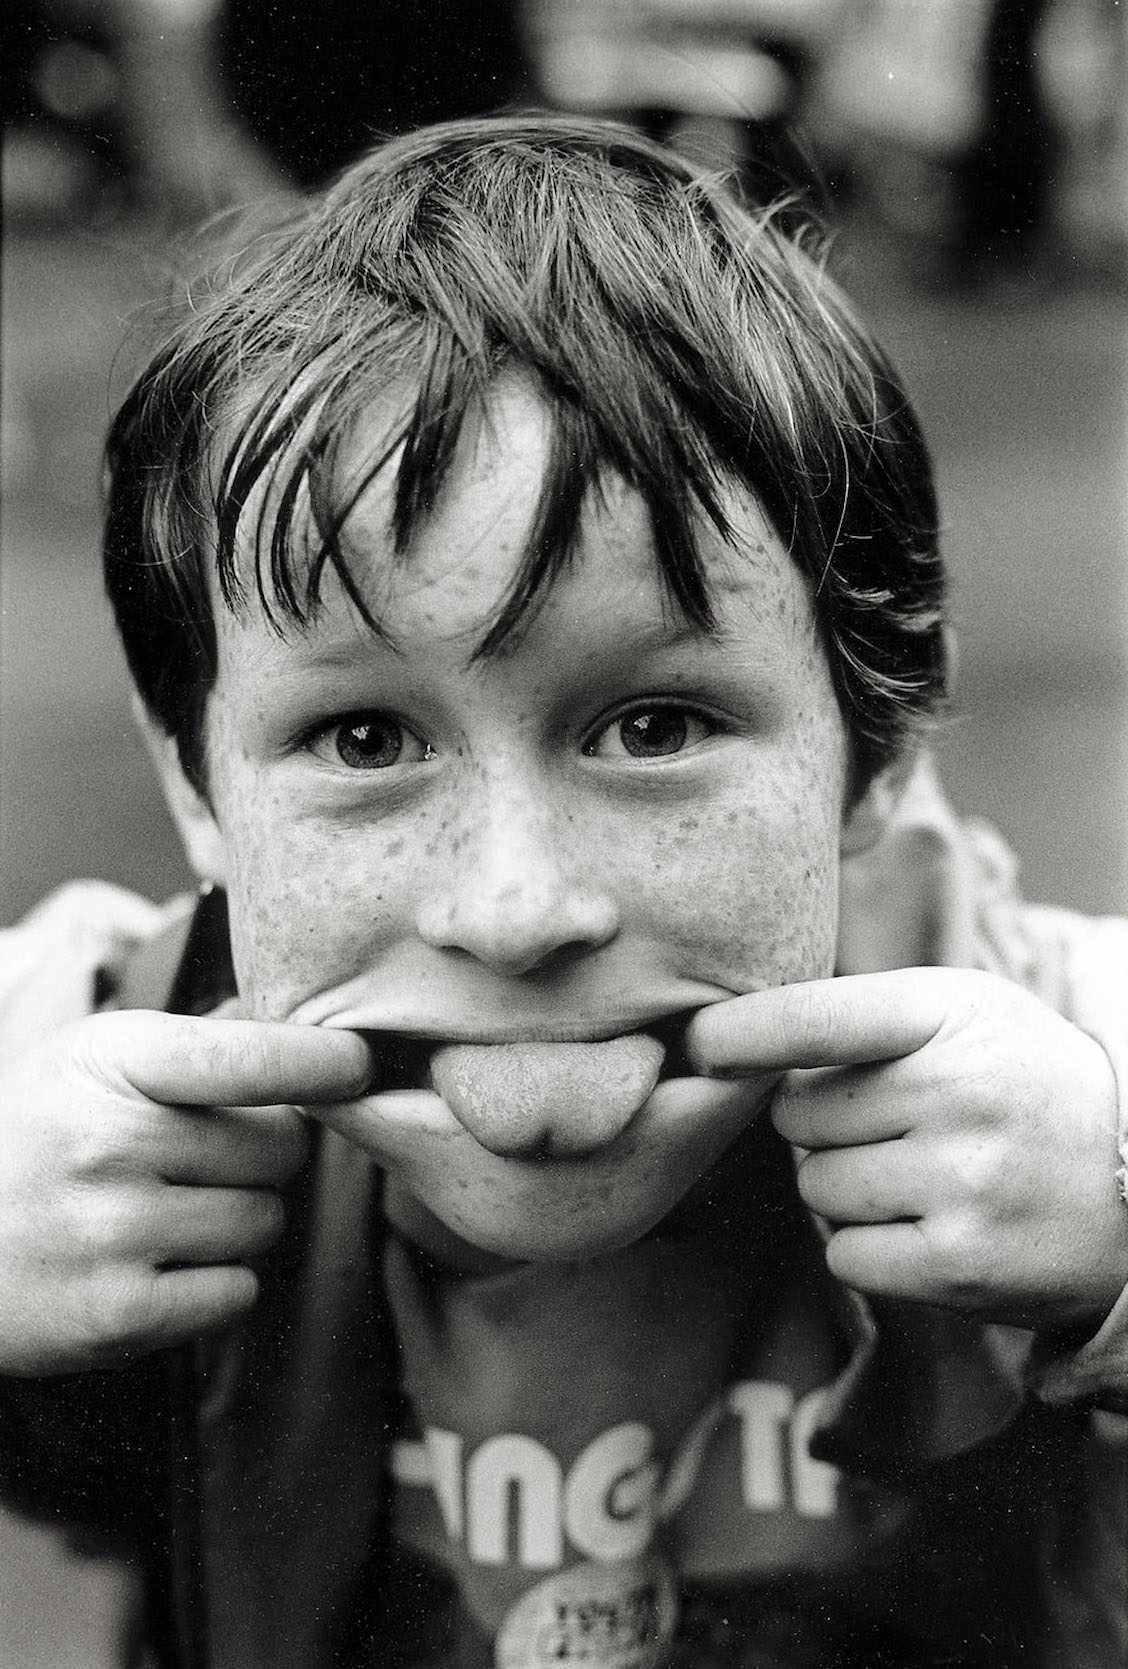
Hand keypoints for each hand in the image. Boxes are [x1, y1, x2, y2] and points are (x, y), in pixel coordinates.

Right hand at [0, 1010, 369, 1374]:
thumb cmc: (38, 1135)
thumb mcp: (93, 1060)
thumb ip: (199, 1045)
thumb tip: (319, 1038)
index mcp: (111, 1060)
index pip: (247, 1056)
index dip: (320, 1063)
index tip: (360, 1065)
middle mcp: (108, 1139)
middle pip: (281, 1147)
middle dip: (266, 1154)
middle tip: (203, 1161)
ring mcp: (109, 1230)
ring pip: (265, 1221)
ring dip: (241, 1221)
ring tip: (169, 1212)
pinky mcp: (116, 1314)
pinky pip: (237, 1291)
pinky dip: (216, 1283)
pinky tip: (158, 1265)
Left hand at [686, 968, 1127, 1332]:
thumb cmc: (1017, 1080)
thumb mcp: (961, 1012)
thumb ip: (858, 1016)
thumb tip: (727, 1045)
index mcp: (949, 1013)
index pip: (817, 1018)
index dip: (743, 1033)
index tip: (698, 1045)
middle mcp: (958, 1092)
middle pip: (796, 1115)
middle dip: (822, 1124)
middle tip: (895, 1125)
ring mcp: (963, 1182)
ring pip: (817, 1187)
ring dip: (844, 1189)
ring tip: (921, 1174)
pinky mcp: (961, 1266)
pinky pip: (845, 1254)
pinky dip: (868, 1248)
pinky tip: (926, 1227)